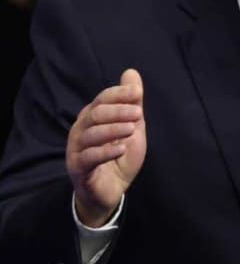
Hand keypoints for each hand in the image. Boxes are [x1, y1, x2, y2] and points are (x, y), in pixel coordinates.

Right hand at [67, 69, 145, 227]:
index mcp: (92, 118)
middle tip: (138, 114)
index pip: (102, 99)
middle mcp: (81, 130)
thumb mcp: (132, 127)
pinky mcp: (78, 168)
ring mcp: (77, 149)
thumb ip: (132, 103)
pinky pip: (88, 157)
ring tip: (132, 130)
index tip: (137, 93)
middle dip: (118, 111)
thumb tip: (131, 72)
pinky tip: (121, 148)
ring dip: (113, 130)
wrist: (111, 190)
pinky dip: (106, 151)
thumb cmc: (119, 156)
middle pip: (95, 114)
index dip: (119, 94)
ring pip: (91, 134)